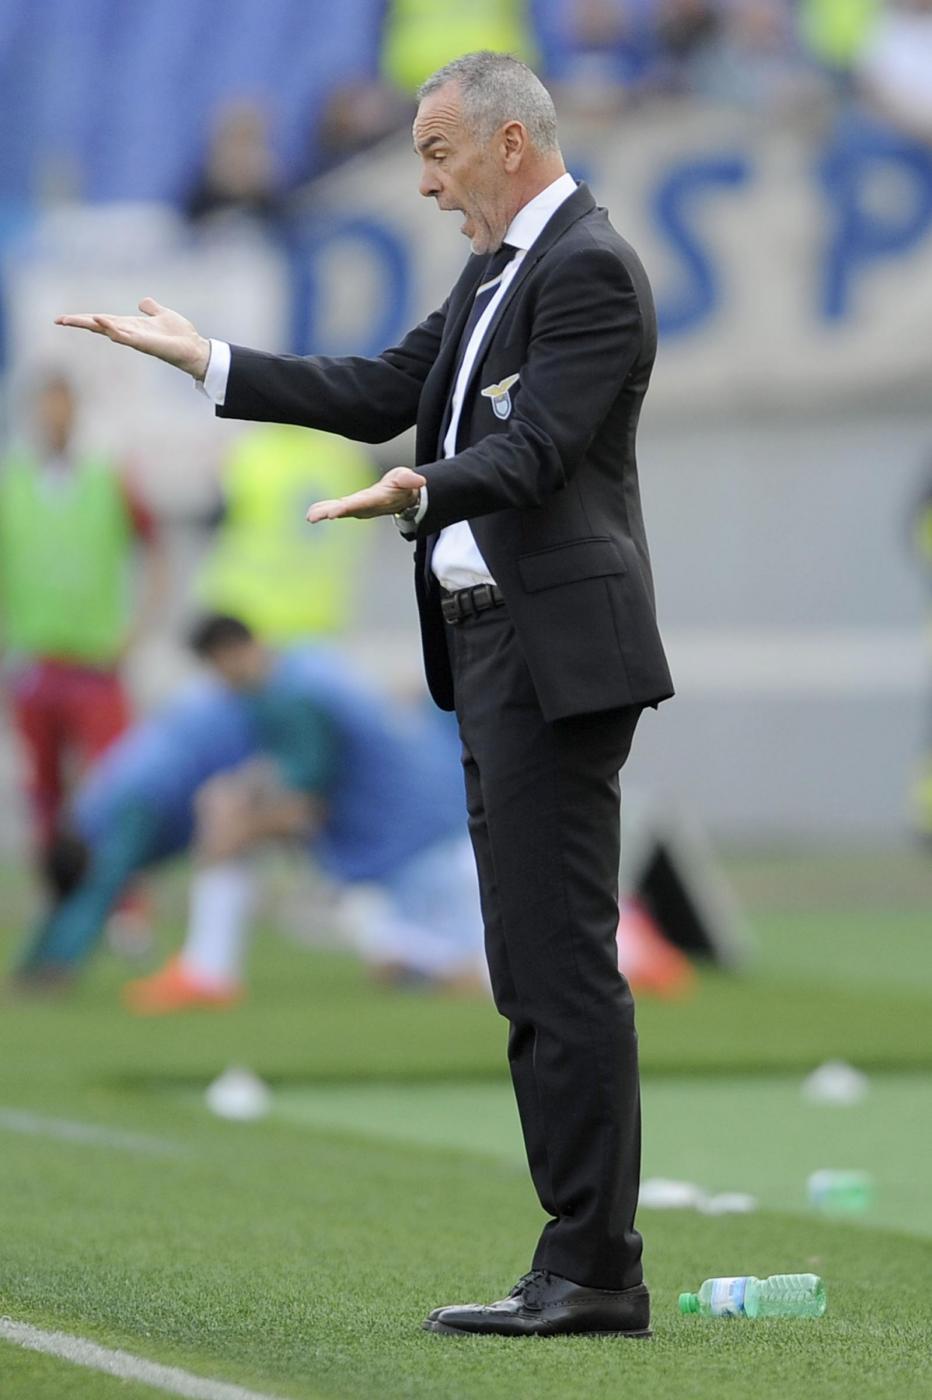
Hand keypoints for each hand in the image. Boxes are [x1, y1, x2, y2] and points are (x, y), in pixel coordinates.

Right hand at [55, 298, 210, 378]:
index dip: (84, 318)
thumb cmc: (179, 335)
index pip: (103, 320)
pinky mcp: (145, 344)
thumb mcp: (162, 314)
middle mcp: (129, 333)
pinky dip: (113, 329)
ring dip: (92, 324)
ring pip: (108, 330)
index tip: (64, 318)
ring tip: (71, 319)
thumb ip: (150, 308)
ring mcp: (135, 339)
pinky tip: (102, 322)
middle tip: (58, 320)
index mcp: (130, 325)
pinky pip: (126, 337)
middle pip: (99, 325)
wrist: (194, 348)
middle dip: (79, 322)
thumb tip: (142, 301)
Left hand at [306, 466, 425, 522]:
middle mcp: (365, 507)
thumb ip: (410, 480)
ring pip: (339, 510)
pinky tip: (311, 512)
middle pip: (345, 510)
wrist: (402, 497)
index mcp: (376, 500)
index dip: (346, 508)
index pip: (360, 504)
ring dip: (323, 513)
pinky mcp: (354, 506)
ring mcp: (359, 508)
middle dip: (329, 513)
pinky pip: (337, 508)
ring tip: (309, 516)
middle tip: (313, 517)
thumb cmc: (403, 487)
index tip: (333, 513)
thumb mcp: (407, 479)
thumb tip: (420, 481)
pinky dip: (324, 509)